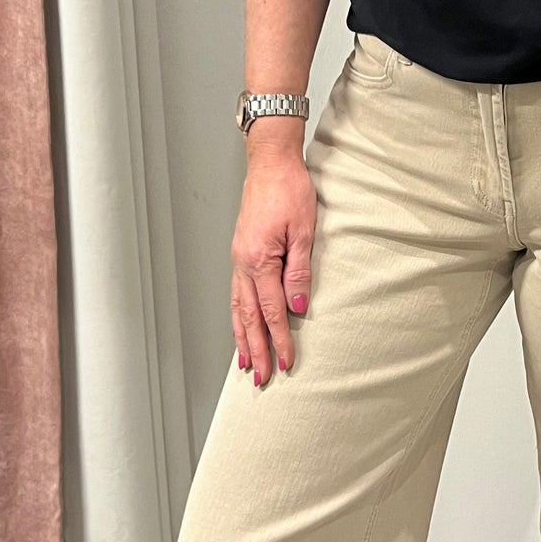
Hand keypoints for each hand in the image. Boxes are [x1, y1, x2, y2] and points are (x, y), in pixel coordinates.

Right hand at [230, 149, 314, 388]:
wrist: (270, 163)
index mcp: (259, 260)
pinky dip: (238, 316)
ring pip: (237, 308)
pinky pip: (237, 293)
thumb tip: (297, 307)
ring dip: (242, 338)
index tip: (286, 363)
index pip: (272, 311)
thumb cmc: (289, 190)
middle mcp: (243, 263)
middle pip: (248, 317)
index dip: (280, 339)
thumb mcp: (303, 231)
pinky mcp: (241, 253)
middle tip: (261, 378)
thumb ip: (299, 272)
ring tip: (245, 363)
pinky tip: (241, 327)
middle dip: (255, 349)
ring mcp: (239, 259)